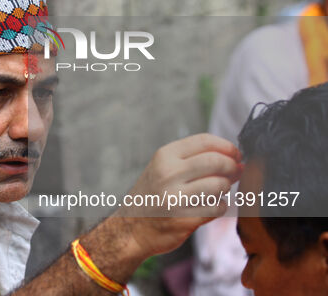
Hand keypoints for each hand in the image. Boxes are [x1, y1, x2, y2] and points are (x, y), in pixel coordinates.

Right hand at [115, 133, 241, 259]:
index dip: (227, 146)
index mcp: (164, 156)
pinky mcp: (184, 219)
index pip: (205, 141)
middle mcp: (168, 174)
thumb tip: (238, 161)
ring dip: (225, 189)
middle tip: (234, 173)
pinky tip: (210, 206)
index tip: (235, 155)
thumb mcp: (163, 168)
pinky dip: (220, 207)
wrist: (131, 228)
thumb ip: (195, 160)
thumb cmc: (153, 195)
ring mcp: (175, 198)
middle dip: (232, 167)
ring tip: (217, 191)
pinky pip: (217, 208)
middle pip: (216, 161)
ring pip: (220, 185)